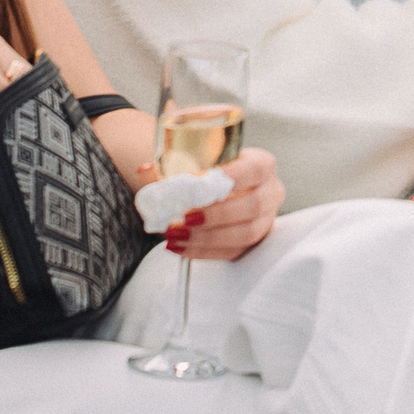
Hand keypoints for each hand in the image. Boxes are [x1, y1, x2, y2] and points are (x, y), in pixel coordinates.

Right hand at [0, 0, 30, 133]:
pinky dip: (4, 110)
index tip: (24, 131)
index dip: (24, 106)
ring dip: (20, 112)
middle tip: (26, 141)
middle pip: (29, 83)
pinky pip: (2, 88)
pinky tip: (0, 129)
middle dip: (28, 111)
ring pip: (22, 85)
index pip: (21, 82)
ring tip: (16, 139)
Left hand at [166, 146, 282, 260]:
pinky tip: (181, 248)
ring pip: (245, 233)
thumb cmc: (208, 172)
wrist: (217, 188)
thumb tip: (143, 171)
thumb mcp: (195, 161)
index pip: (255, 169)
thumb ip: (170, 165)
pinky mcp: (253, 242)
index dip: (232, 177)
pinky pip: (233, 251)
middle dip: (217, 214)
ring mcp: (265, 219)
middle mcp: (270, 192)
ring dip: (208, 237)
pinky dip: (204, 251)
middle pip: (253, 205)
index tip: (199, 182)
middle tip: (185, 217)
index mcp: (262, 164)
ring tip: (177, 236)